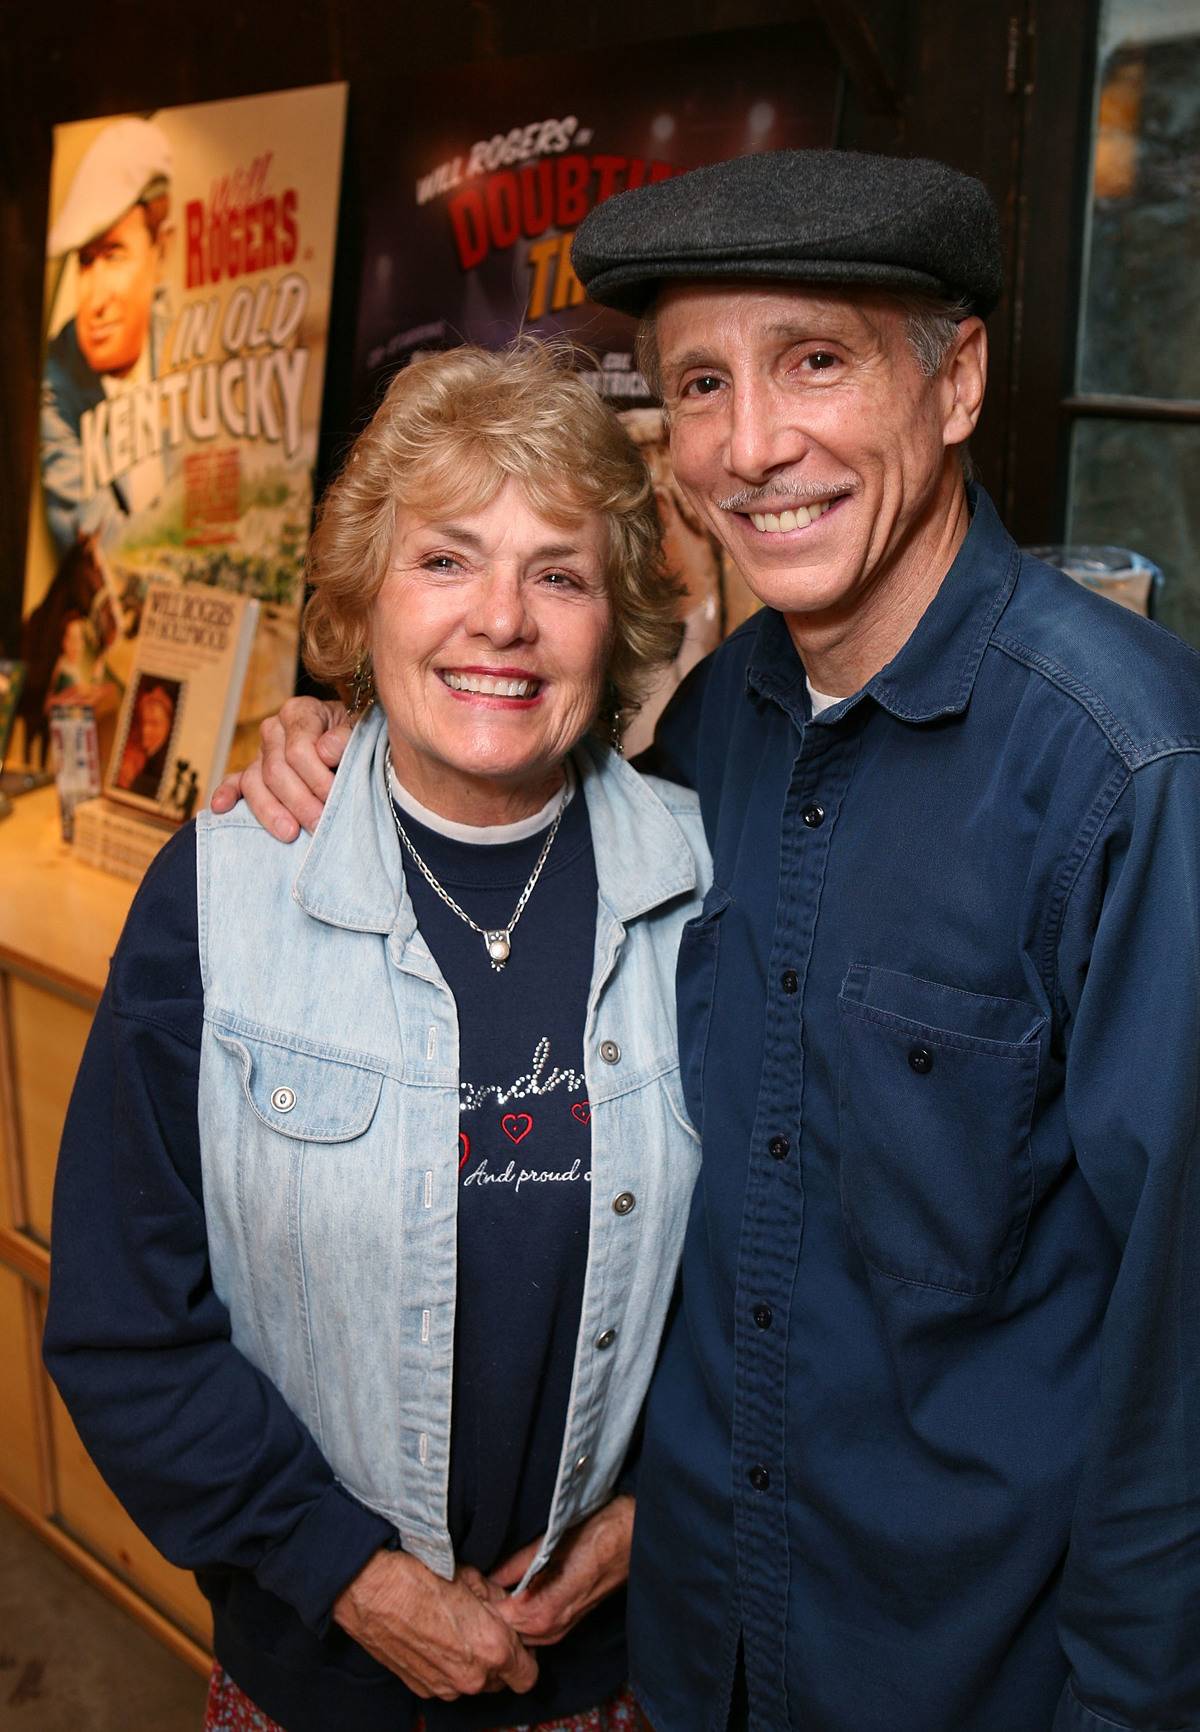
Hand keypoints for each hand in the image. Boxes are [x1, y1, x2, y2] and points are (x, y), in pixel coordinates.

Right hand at [209, 697, 350, 837]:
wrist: (352, 745)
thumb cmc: (356, 739)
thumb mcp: (359, 731)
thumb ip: (347, 738)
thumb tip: (325, 751)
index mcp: (300, 712)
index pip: (299, 751)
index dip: (317, 779)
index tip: (336, 798)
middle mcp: (275, 729)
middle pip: (276, 771)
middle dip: (299, 802)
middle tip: (319, 824)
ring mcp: (261, 752)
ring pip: (254, 782)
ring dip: (271, 811)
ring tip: (290, 833)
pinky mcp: (252, 773)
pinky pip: (235, 782)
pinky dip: (227, 794)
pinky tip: (221, 807)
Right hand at [333, 1548, 538, 1700]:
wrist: (371, 1590)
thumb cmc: (421, 1577)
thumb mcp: (473, 1577)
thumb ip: (498, 1600)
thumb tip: (508, 1605)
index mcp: (493, 1649)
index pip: (528, 1675)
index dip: (525, 1655)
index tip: (516, 1638)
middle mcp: (472, 1678)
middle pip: (502, 1681)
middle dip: (500, 1659)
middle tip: (486, 1629)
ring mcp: (445, 1688)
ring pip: (474, 1685)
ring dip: (474, 1665)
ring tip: (457, 1631)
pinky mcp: (422, 1688)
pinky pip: (447, 1684)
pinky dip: (448, 1668)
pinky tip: (436, 1639)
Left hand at [490, 1496, 634, 1646]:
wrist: (636, 1535)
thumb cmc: (601, 1532)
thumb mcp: (554, 1540)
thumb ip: (520, 1562)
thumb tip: (489, 1574)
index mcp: (547, 1611)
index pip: (498, 1619)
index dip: (482, 1601)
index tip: (470, 1581)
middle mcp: (554, 1627)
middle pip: (506, 1629)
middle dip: (490, 1609)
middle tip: (475, 1582)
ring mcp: (562, 1627)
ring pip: (520, 1631)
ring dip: (505, 1613)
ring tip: (490, 1585)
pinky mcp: (569, 1620)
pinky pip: (534, 1627)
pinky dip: (519, 1614)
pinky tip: (512, 1592)